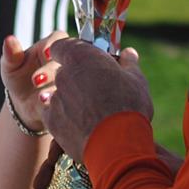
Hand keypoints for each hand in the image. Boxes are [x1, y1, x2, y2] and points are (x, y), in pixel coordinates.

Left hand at [0, 30, 67, 136]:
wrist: (24, 103)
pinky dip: (60, 103)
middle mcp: (66, 60)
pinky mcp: (73, 97)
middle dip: (51, 70)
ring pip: (71, 80)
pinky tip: (47, 105)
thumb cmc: (18, 77)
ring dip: (57, 87)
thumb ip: (11, 54)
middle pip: (67, 59)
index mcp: (52, 46)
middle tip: (36, 80)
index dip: (53, 46)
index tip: (45, 54)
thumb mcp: (11, 66)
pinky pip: (71, 99)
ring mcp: (72, 78)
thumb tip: (9, 40)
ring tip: (40, 96)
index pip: (58, 39)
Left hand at [37, 38, 152, 159]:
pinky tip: (79, 124)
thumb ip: (129, 64)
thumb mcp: (136, 81)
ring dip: (69, 99)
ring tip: (89, 111)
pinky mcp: (51, 121)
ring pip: (58, 94)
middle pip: (62, 71)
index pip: (62, 45)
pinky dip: (62, 117)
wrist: (116, 144)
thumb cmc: (128, 107)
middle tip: (94, 88)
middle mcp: (63, 75)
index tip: (82, 60)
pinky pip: (52, 114)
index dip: (70, 52)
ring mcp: (55, 98)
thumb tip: (129, 53)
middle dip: (75, 78)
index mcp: (82, 58)